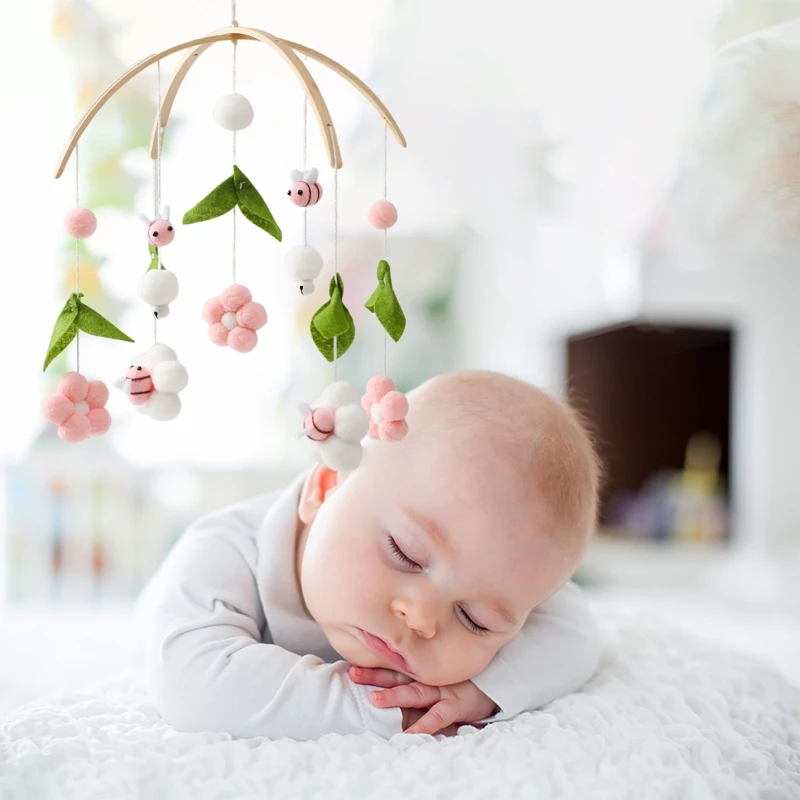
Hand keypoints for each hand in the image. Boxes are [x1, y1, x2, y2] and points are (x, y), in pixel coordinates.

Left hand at [349, 666, 498, 734]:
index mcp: (422, 671)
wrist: (495, 680)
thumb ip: (416, 674)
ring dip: (394, 695)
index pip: (394, 666)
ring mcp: (442, 690)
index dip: (374, 664)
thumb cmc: (462, 679)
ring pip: (414, 692)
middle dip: (375, 675)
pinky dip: (424, 725)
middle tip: (353, 674)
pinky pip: (438, 717)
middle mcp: (429, 678)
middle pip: (398, 675)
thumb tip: (386, 679)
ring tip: (374, 699)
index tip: (352, 663)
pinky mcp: (456, 704)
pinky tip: (410, 734)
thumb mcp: (437, 673)